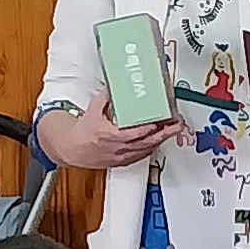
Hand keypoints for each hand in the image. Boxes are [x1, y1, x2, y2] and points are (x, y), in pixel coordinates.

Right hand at [43, 111, 176, 172]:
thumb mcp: (93, 111)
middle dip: (164, 134)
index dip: (149, 129)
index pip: (134, 134)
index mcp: (110, 135)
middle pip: (146, 143)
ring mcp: (122, 156)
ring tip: (172, 131)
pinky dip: (152, 148)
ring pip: (146, 150)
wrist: (72, 150)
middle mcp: (118, 148)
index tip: (160, 121)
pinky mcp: (123, 161)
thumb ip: (105, 98)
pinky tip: (158, 142)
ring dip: (161, 141)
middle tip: (176, 126)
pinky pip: (141, 155)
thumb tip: (115, 87)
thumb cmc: (83, 133)